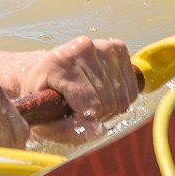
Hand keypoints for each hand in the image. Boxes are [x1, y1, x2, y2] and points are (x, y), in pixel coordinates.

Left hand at [19, 36, 137, 131]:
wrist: (47, 72)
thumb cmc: (43, 99)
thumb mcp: (44, 120)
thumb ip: (67, 130)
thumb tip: (98, 129)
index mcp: (58, 63)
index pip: (92, 106)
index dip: (86, 120)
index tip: (72, 115)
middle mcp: (82, 48)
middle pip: (109, 102)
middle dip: (98, 115)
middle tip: (81, 109)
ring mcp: (102, 45)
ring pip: (122, 97)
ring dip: (110, 107)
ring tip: (90, 101)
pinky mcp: (117, 48)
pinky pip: (131, 88)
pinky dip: (120, 97)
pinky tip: (103, 92)